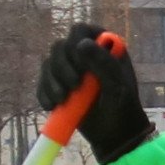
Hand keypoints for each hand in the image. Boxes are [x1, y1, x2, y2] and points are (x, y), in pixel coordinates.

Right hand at [36, 25, 152, 164]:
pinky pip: (42, 83)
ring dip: (52, 81)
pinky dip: (45, 94)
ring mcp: (68, 70)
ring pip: (48, 64)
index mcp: (102, 47)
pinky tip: (53, 106)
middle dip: (63, 67)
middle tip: (75, 86)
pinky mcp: (57, 86)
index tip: (82, 65)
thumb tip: (81, 44)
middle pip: (60, 47)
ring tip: (64, 100)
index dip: (76, 43)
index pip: (80, 30)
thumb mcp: (118, 85)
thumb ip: (104, 63)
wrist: (114, 135)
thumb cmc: (122, 107)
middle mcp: (83, 54)